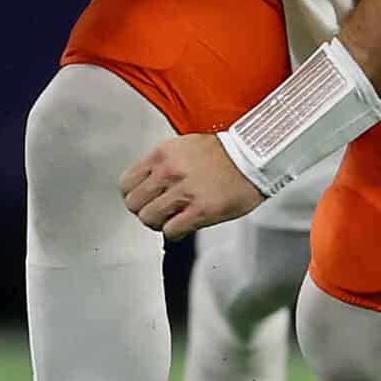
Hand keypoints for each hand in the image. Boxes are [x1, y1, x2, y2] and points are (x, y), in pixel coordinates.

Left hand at [121, 133, 266, 238]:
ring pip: (149, 219)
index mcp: (162, 155)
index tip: (143, 199)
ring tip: (172, 219)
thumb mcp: (183, 146)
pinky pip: (171, 231)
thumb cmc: (224, 153)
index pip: (126, 183)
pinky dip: (174, 233)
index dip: (134, 195)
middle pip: (134, 204)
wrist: (253, 159)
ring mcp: (183, 192)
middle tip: (158, 212)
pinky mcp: (200, 210)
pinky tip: (184, 226)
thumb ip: (162, 164)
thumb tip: (148, 183)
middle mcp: (168, 172)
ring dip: (159, 223)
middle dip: (145, 210)